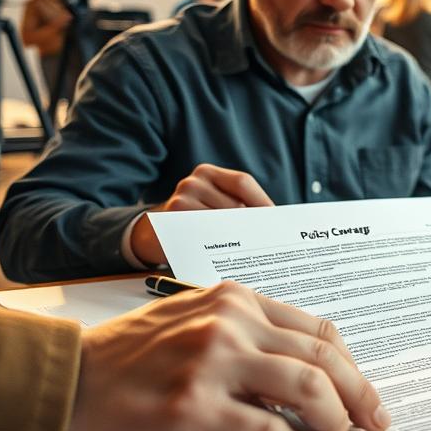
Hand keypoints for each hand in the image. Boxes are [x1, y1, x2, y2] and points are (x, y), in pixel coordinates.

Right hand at [61, 281, 388, 430]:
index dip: (352, 367)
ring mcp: (212, 362)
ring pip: (307, 389)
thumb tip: (306, 376)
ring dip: (333, 421)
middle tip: (373, 423)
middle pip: (323, 358)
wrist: (61, 383)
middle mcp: (229, 322)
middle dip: (360, 395)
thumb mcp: (192, 323)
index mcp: (234, 299)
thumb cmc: (124, 360)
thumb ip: (247, 337)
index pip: (317, 330)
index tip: (366, 394)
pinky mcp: (194, 405)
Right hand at [129, 164, 273, 265]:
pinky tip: (229, 257)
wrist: (154, 234)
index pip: (242, 182)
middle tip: (269, 241)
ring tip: (252, 251)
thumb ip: (236, 206)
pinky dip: (218, 247)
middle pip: (234, 205)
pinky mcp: (172, 222)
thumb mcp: (212, 205)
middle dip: (253, 225)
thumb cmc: (194, 220)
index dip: (262, 201)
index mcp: (208, 173)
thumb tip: (272, 220)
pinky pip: (204, 237)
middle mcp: (193, 182)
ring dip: (238, 239)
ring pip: (221, 223)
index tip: (277, 220)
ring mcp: (180, 200)